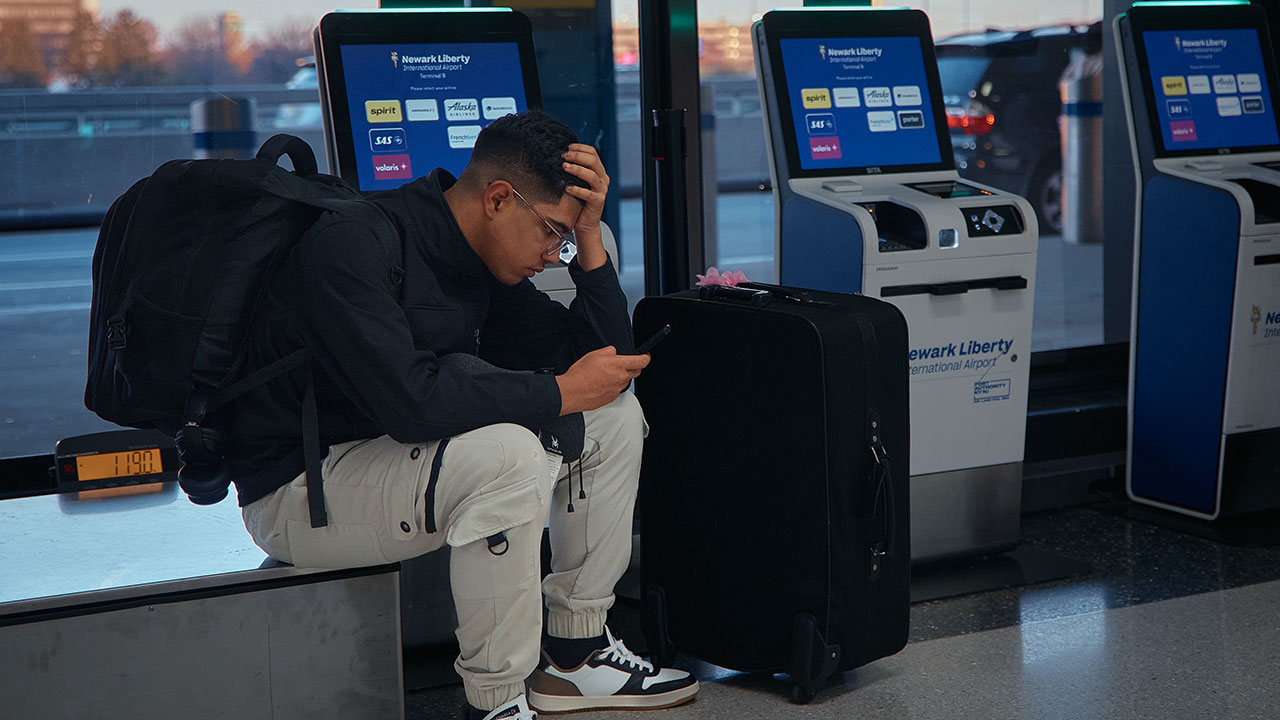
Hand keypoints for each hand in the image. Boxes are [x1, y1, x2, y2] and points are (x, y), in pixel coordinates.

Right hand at [556, 346, 648, 414]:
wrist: (572, 392)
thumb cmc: (580, 374)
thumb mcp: (594, 354)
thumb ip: (609, 351)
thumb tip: (614, 352)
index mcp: (618, 365)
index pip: (642, 361)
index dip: (646, 357)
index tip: (645, 355)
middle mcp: (621, 378)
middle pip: (636, 372)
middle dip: (633, 367)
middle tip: (623, 364)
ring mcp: (617, 389)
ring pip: (626, 381)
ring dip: (622, 377)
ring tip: (606, 374)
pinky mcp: (611, 398)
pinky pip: (617, 390)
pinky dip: (613, 386)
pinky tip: (601, 383)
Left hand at [561, 143, 609, 270]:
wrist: (585, 224)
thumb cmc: (578, 202)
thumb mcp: (577, 183)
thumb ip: (574, 171)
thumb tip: (559, 157)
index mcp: (599, 171)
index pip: (593, 153)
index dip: (580, 148)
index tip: (567, 147)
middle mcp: (603, 179)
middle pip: (593, 161)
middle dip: (577, 156)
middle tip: (563, 156)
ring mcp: (602, 190)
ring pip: (592, 175)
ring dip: (577, 169)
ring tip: (564, 167)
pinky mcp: (598, 202)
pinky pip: (589, 194)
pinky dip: (577, 189)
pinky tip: (567, 188)